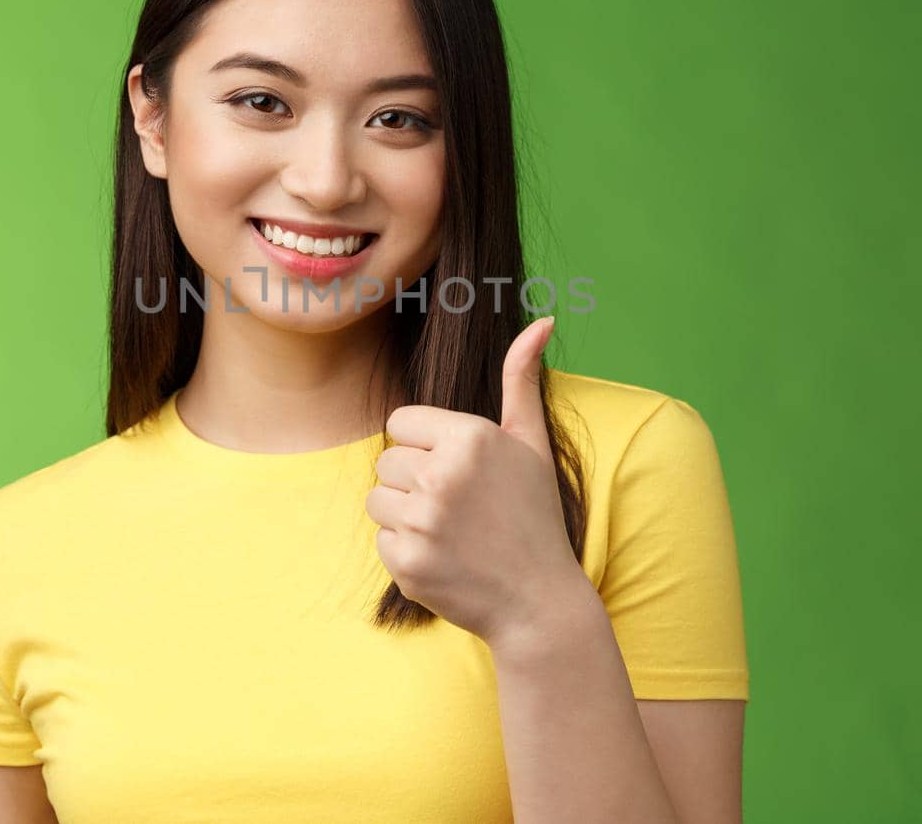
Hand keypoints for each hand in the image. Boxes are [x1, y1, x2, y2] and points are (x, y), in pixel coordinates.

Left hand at [364, 314, 588, 650]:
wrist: (539, 601)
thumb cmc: (533, 515)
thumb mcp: (531, 443)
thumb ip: (522, 379)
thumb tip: (544, 320)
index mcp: (469, 437)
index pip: (400, 423)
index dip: (424, 447)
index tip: (457, 472)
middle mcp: (442, 475)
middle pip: (386, 462)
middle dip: (414, 482)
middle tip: (459, 508)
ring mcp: (422, 521)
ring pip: (376, 500)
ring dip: (404, 515)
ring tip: (450, 531)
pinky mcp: (407, 562)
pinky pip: (381, 540)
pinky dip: (405, 551)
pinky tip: (444, 558)